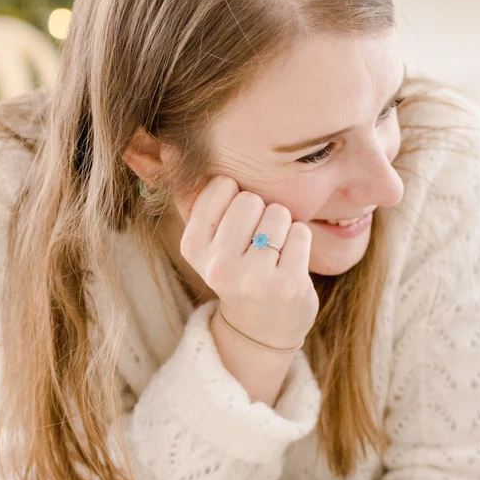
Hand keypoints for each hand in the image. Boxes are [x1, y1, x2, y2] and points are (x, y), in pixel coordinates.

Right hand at [180, 176, 317, 400]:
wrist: (261, 327)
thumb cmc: (238, 268)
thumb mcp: (209, 241)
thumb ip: (200, 200)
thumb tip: (176, 152)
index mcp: (193, 247)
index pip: (221, 186)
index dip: (238, 196)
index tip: (237, 223)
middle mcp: (218, 265)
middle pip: (251, 199)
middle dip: (262, 211)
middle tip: (259, 241)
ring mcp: (253, 278)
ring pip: (279, 213)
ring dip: (284, 226)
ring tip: (274, 252)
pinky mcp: (287, 285)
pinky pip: (302, 232)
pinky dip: (302, 240)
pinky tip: (290, 262)